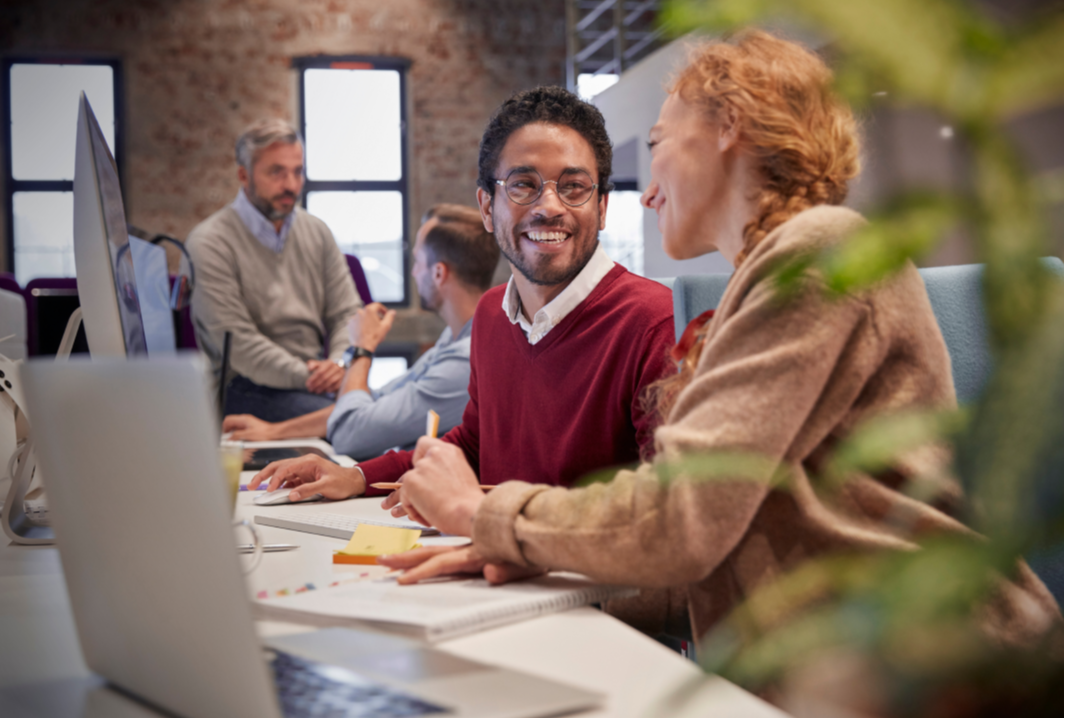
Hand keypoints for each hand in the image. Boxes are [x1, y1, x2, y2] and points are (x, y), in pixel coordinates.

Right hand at [222, 414, 277, 440]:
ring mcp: (247, 425)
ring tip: (235, 443)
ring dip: (234, 436)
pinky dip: (239, 438)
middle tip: (228, 440)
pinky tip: (241, 442)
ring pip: (235, 430)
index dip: (224, 428)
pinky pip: (241, 433)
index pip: (228, 420)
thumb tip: (230, 438)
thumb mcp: (249, 435)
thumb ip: (237, 435)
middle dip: (228, 433)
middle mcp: (245, 421)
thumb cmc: (265, 433)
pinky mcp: (250, 429)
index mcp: (243, 419)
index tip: (224, 435)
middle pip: (231, 425)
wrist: (274, 434)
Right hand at [248, 456, 365, 500]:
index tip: (269, 489)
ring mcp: (303, 471)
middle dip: (264, 475)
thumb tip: (292, 495)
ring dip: (270, 482)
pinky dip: (280, 487)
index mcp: (308, 462)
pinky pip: (289, 481)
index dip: (275, 478)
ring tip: (259, 490)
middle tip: (252, 485)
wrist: (354, 481)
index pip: (285, 468)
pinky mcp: (304, 478)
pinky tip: (275, 493)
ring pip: (282, 474)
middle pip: (278, 467)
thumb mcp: (326, 486)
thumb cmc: (344, 481)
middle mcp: (304, 464)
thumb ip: (308, 490)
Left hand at [306, 359, 343, 393]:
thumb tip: (309, 368)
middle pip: (325, 377)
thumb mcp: (319, 364)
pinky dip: (330, 389)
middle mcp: (337, 367)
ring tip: (316, 391)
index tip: (308, 384)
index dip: (313, 378)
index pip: (320, 371)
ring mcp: (341, 373)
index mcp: (329, 362)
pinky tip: (325, 391)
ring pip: (331, 381)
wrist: (337, 369)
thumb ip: (312, 364)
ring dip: (322, 387)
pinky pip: (337, 385)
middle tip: (311, 389)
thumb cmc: (325, 368)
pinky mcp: (344, 379)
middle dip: (317, 384)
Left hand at [347, 303, 395, 352]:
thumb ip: (390, 317)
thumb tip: (392, 312)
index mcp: (369, 310)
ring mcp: (354, 318)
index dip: (383, 310)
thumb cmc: (375, 337)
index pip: (377, 305)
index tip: (385, 314)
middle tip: (380, 324)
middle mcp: (360, 312)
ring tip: (372, 330)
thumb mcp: (386, 326)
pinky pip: (357, 322)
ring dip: (368, 321)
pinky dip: (361, 325)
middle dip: (375, 316)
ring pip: (363, 317)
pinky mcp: (350, 324)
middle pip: (370, 311)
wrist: (362, 347)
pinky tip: (365, 331)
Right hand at [377, 545, 544, 585]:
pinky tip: (423, 557)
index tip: (402, 580)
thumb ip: (508, 569)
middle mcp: (472, 548)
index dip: (421, 571)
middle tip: (383, 561)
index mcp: (478, 552)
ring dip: (414, 555)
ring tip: (393, 557)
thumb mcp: (527, 565)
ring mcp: (474, 547)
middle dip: (406, 559)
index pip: (443, 562)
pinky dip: (431, 556)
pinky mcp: (480, 549)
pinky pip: (450, 553)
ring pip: (438, 550)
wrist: (550, 533)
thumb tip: (492, 573)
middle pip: (432, 553)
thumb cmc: (540, 550)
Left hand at [379, 437, 484, 536]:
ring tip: (393, 510)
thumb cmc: (470, 503)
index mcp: (450, 451)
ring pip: (406, 485)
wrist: (471, 512)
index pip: (424, 443)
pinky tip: (424, 518)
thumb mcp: (460, 479)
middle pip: (413, 468)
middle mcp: (435, 454)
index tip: (419, 469)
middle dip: (408, 484)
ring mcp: (422, 467)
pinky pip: (405, 498)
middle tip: (404, 496)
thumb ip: (443, 476)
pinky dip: (412, 510)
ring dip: (402, 499)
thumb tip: (426, 487)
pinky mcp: (411, 481)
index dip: (419, 458)